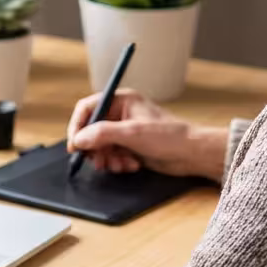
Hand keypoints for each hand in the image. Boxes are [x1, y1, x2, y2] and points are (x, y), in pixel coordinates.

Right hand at [66, 89, 226, 178]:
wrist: (192, 154)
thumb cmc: (169, 136)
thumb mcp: (132, 133)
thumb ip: (102, 134)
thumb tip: (79, 139)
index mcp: (121, 100)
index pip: (88, 108)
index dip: (77, 126)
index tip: (74, 145)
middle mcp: (121, 114)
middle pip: (91, 130)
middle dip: (95, 148)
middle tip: (99, 161)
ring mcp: (125, 131)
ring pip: (100, 146)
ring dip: (108, 159)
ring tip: (122, 164)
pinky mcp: (130, 147)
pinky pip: (112, 156)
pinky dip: (118, 163)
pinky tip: (132, 165)